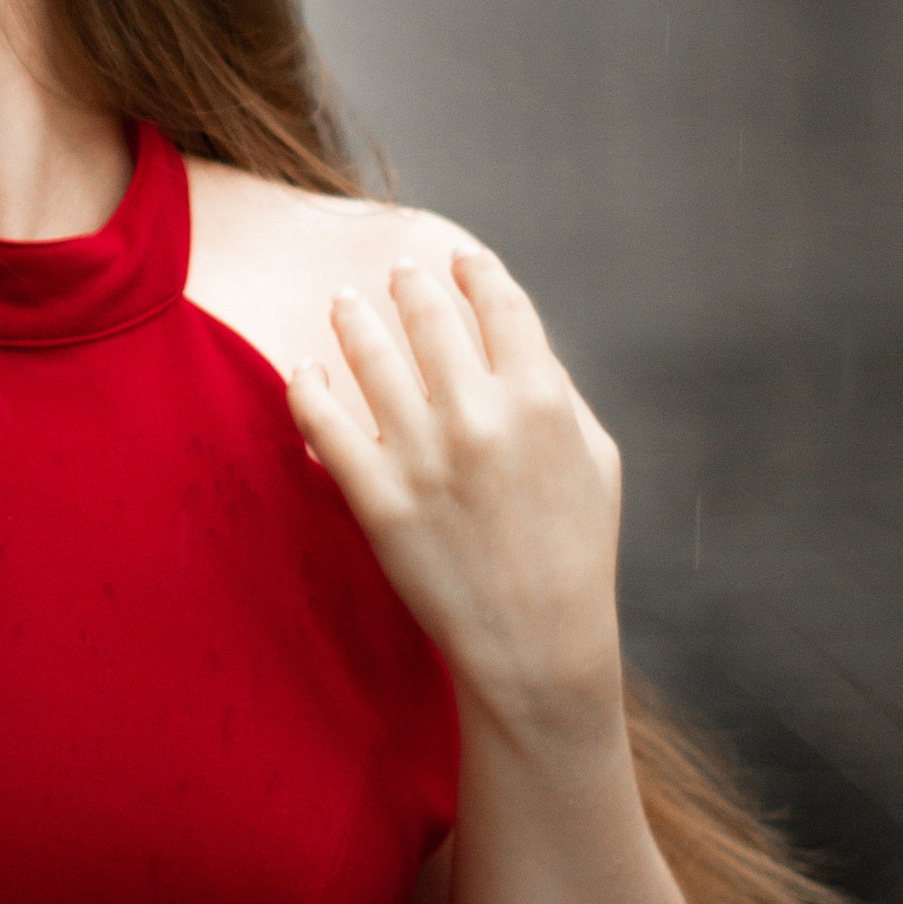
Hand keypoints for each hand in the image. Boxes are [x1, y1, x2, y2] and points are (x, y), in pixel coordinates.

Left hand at [288, 249, 622, 754]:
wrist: (536, 645)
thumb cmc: (575, 550)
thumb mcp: (596, 460)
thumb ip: (559, 393)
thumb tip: (515, 340)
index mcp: (540, 400)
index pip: (500, 305)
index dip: (476, 271)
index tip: (458, 258)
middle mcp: (479, 418)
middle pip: (429, 318)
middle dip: (410, 284)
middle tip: (395, 272)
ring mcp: (422, 457)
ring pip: (370, 357)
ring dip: (353, 319)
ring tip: (343, 304)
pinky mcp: (377, 499)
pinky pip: (324, 423)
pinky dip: (309, 387)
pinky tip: (306, 370)